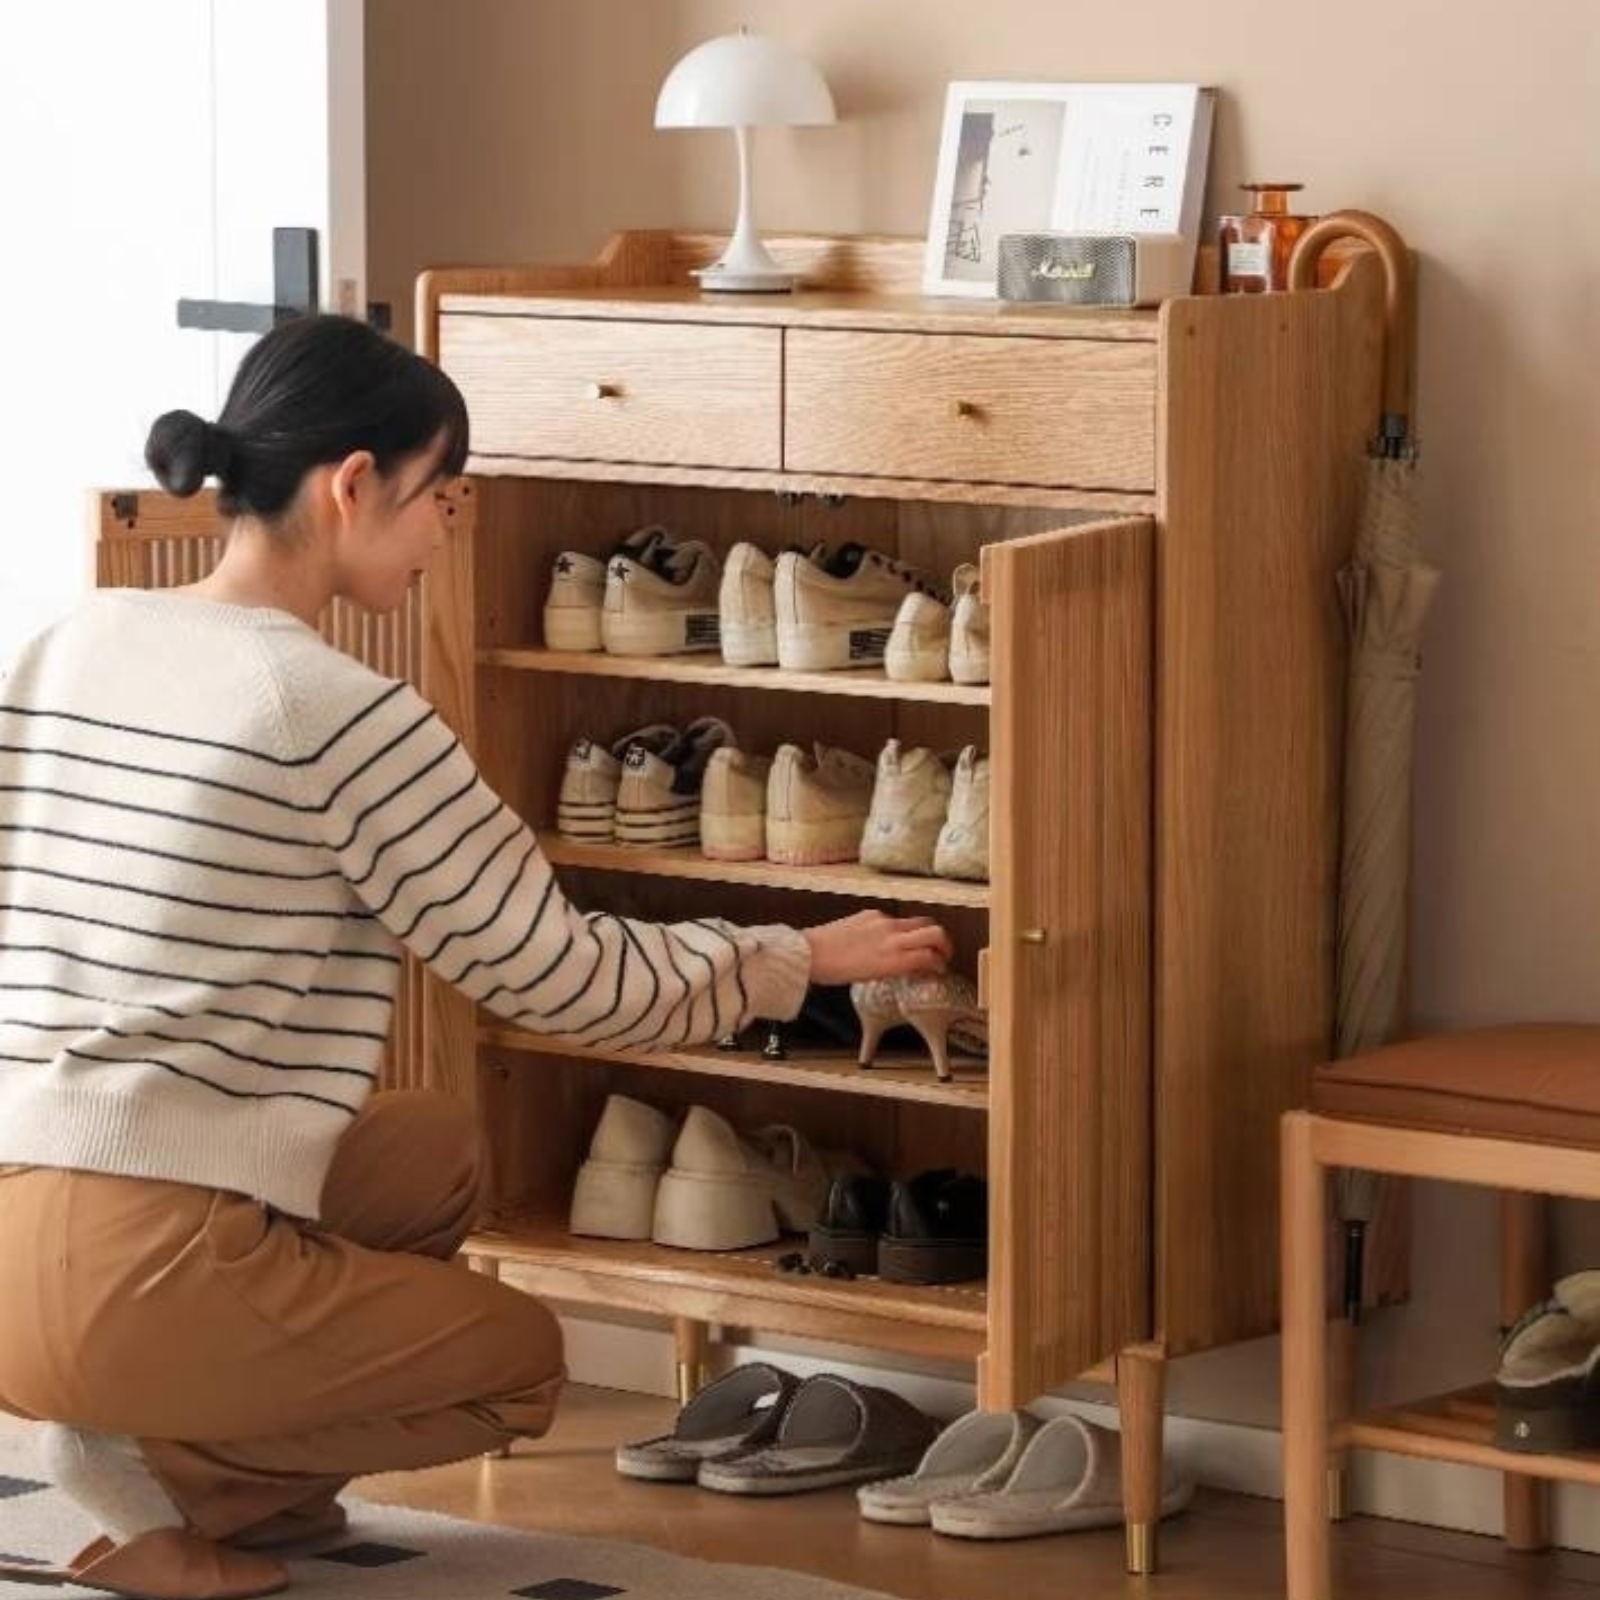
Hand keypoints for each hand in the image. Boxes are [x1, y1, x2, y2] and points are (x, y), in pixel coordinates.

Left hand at [802, 910, 951, 985]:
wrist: (810, 952)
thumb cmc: (838, 972)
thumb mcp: (874, 977)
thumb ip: (899, 967)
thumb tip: (917, 965)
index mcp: (894, 958)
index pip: (931, 956)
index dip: (941, 963)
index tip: (940, 969)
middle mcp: (893, 937)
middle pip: (935, 932)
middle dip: (945, 943)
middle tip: (943, 953)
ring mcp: (883, 922)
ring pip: (918, 922)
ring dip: (926, 933)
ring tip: (921, 944)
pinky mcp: (872, 913)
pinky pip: (895, 919)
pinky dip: (900, 929)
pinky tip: (887, 938)